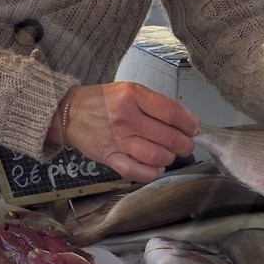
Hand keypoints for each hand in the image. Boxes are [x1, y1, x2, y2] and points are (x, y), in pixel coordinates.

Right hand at [50, 82, 198, 182]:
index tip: (194, 128)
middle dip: (185, 145)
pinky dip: (152, 173)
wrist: (70, 113)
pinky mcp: (109, 157)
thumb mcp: (129, 90)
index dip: (190, 123)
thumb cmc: (103, 101)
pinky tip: (155, 167)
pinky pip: (136, 172)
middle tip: (185, 144)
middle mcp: (126, 117)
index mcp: (133, 96)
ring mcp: (117, 139)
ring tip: (168, 154)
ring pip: (156, 156)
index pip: (173, 112)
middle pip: (169, 138)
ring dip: (169, 158)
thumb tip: (187, 122)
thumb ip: (156, 104)